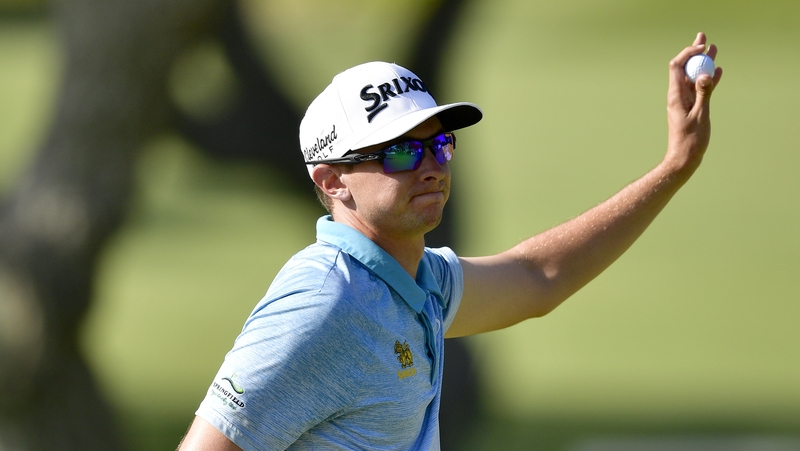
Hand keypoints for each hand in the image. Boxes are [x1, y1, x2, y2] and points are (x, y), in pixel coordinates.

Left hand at [665, 32, 722, 173]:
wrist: (684, 158)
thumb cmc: (690, 140)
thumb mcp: (700, 115)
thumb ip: (703, 94)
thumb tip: (705, 75)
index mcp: (676, 96)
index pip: (677, 67)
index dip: (688, 53)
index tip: (701, 48)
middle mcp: (678, 96)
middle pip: (685, 68)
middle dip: (694, 53)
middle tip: (704, 38)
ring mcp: (684, 101)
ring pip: (693, 77)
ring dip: (703, 63)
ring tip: (713, 49)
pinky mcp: (691, 107)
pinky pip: (699, 89)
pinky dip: (707, 80)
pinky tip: (717, 72)